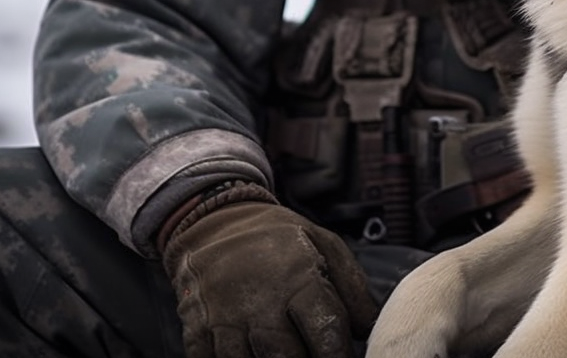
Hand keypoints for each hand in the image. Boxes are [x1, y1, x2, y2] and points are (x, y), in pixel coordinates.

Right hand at [161, 195, 378, 356]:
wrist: (217, 221)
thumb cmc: (278, 240)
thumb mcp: (324, 245)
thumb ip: (353, 289)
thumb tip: (369, 330)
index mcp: (298, 278)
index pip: (327, 334)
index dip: (339, 356)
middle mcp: (260, 301)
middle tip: (313, 354)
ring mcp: (224, 320)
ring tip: (281, 348)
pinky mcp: (197, 333)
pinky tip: (250, 350)